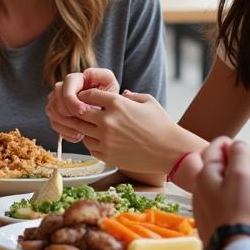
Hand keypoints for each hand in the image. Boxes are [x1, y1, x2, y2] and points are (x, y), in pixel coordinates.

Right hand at [45, 68, 118, 141]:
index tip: (83, 111)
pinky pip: (54, 124)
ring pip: (51, 112)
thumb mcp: (109, 82)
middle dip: (67, 114)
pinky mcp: (58, 115)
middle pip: (54, 100)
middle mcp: (62, 89)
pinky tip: (79, 135)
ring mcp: (58, 102)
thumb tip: (86, 74)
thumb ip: (101, 75)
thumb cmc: (109, 94)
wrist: (108, 110)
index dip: (71, 101)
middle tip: (83, 123)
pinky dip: (66, 132)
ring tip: (82, 131)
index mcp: (74, 80)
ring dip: (66, 124)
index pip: (64, 88)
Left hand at [53, 84, 186, 175]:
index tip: (86, 99)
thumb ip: (131, 95)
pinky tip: (101, 141)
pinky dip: (93, 143)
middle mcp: (107, 121)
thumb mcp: (148, 102)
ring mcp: (106, 140)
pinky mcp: (107, 155)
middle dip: (78, 112)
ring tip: (93, 128)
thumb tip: (121, 93)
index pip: (88, 95)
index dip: (85, 95)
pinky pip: (90, 148)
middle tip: (82, 113)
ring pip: (82, 131)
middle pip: (79, 113)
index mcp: (117, 104)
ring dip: (85, 128)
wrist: (171, 151)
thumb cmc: (162, 125)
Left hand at [192, 139, 249, 244]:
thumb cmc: (240, 209)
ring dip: (239, 178)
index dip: (236, 145)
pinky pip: (222, 197)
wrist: (235, 247)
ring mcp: (203, 203)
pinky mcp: (210, 218)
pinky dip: (235, 194)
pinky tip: (247, 201)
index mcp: (205, 172)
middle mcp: (199, 186)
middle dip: (239, 162)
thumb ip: (239, 153)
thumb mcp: (242, 174)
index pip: (217, 145)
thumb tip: (237, 144)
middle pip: (219, 164)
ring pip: (221, 181)